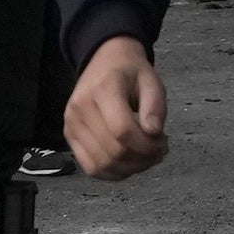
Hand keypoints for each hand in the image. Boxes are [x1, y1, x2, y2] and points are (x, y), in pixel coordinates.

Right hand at [64, 34, 167, 178]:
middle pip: (112, 151)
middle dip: (142, 159)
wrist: (104, 60)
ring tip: (146, 158)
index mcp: (102, 88)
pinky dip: (112, 173)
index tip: (163, 142)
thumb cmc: (130, 72)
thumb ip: (155, 106)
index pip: (122, 130)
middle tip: (159, 151)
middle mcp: (81, 107)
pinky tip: (129, 163)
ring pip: (101, 164)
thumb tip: (154, 134)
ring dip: (129, 169)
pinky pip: (90, 167)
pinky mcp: (69, 136)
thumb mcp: (151, 80)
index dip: (146, 145)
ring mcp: (71, 123)